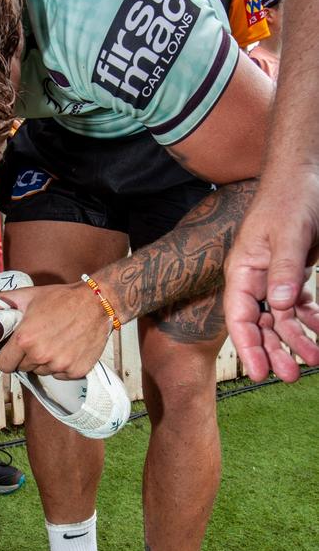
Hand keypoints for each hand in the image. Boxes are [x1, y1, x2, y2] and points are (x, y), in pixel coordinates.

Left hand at [0, 283, 112, 377]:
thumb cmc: (63, 299)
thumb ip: (4, 301)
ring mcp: (59, 365)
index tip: (13, 351)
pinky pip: (60, 375)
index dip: (7, 357)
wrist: (97, 303)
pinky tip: (67, 348)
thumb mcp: (29, 296)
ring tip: (55, 341)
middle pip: (23, 368)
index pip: (4, 364)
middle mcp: (41, 356)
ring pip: (42, 371)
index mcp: (25, 339)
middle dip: (27, 357)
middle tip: (39, 339)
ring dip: (45, 361)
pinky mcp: (75, 371)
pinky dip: (62, 365)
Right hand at [224, 185, 318, 380]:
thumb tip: (280, 305)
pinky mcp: (291, 274)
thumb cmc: (290, 198)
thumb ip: (284, 269)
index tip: (260, 373)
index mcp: (243, 271)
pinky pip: (299, 305)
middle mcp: (254, 279)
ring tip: (315, 359)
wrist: (305, 175)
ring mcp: (273, 278)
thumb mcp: (288, 232)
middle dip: (275, 350)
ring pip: (282, 318)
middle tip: (292, 376)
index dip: (248, 347)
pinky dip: (311, 320)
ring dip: (297, 339)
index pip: (240, 316)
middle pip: (261, 324)